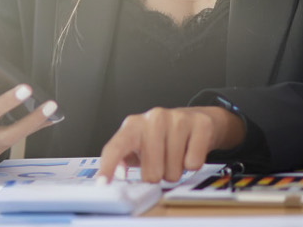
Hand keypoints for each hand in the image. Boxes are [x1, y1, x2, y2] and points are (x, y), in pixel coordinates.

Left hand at [95, 106, 245, 183]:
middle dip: (158, 175)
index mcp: (133, 125)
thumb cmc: (162, 136)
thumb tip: (118, 172)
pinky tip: (189, 151)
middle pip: (151, 172)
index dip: (108, 167)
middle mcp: (153, 118)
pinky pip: (193, 164)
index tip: (102, 183)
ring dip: (175, 171)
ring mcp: (177, 119)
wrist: (195, 119)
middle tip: (162, 162)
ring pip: (173, 171)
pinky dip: (192, 165)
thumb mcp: (138, 145)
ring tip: (175, 156)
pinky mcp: (199, 124)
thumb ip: (123, 159)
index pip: (116, 147)